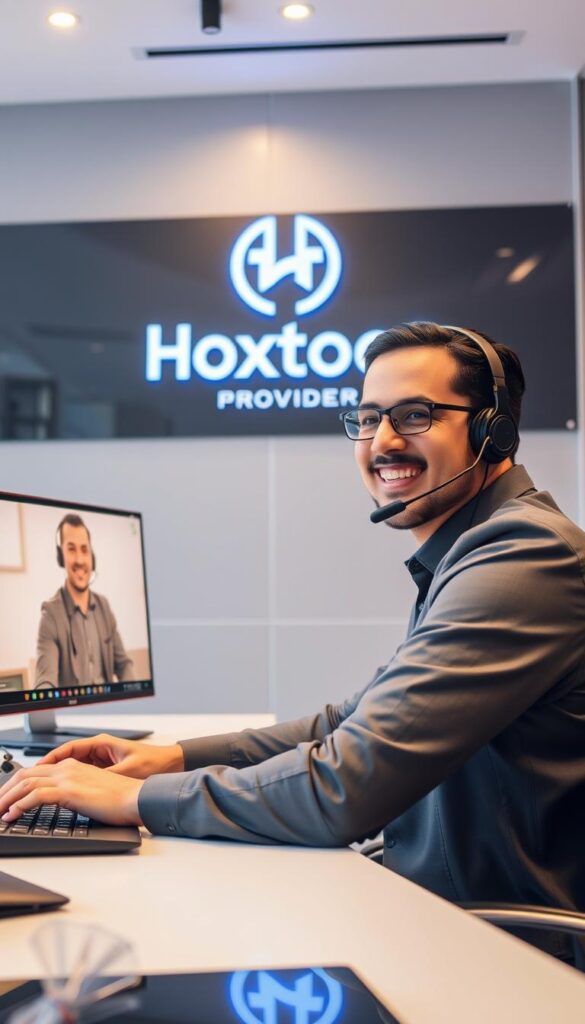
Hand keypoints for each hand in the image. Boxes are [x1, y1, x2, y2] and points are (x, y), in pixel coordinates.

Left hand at [0, 759, 142, 825]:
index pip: (35, 770)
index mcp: (73, 766)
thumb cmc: (122, 798)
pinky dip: (18, 805)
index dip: (15, 783)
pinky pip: (35, 796)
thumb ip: (75, 792)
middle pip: (25, 774)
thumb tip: (61, 804)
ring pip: (25, 783)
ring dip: (6, 799)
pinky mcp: (69, 791)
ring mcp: (67, 778)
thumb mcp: (93, 791)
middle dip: (5, 790)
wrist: (137, 798)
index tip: (5, 798)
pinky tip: (11, 815)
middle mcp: (67, 768)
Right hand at [38, 734, 183, 779]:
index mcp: (102, 744)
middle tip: (34, 781)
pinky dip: (74, 782)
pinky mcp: (107, 769)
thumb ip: (105, 777)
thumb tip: (86, 784)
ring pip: (74, 768)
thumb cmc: (154, 763)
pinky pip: (84, 775)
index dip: (51, 758)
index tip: (38, 768)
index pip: (69, 748)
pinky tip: (66, 793)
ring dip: (61, 777)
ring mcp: (103, 760)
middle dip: (51, 769)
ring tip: (45, 789)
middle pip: (67, 758)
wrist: (171, 765)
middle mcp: (100, 749)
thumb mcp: (127, 771)